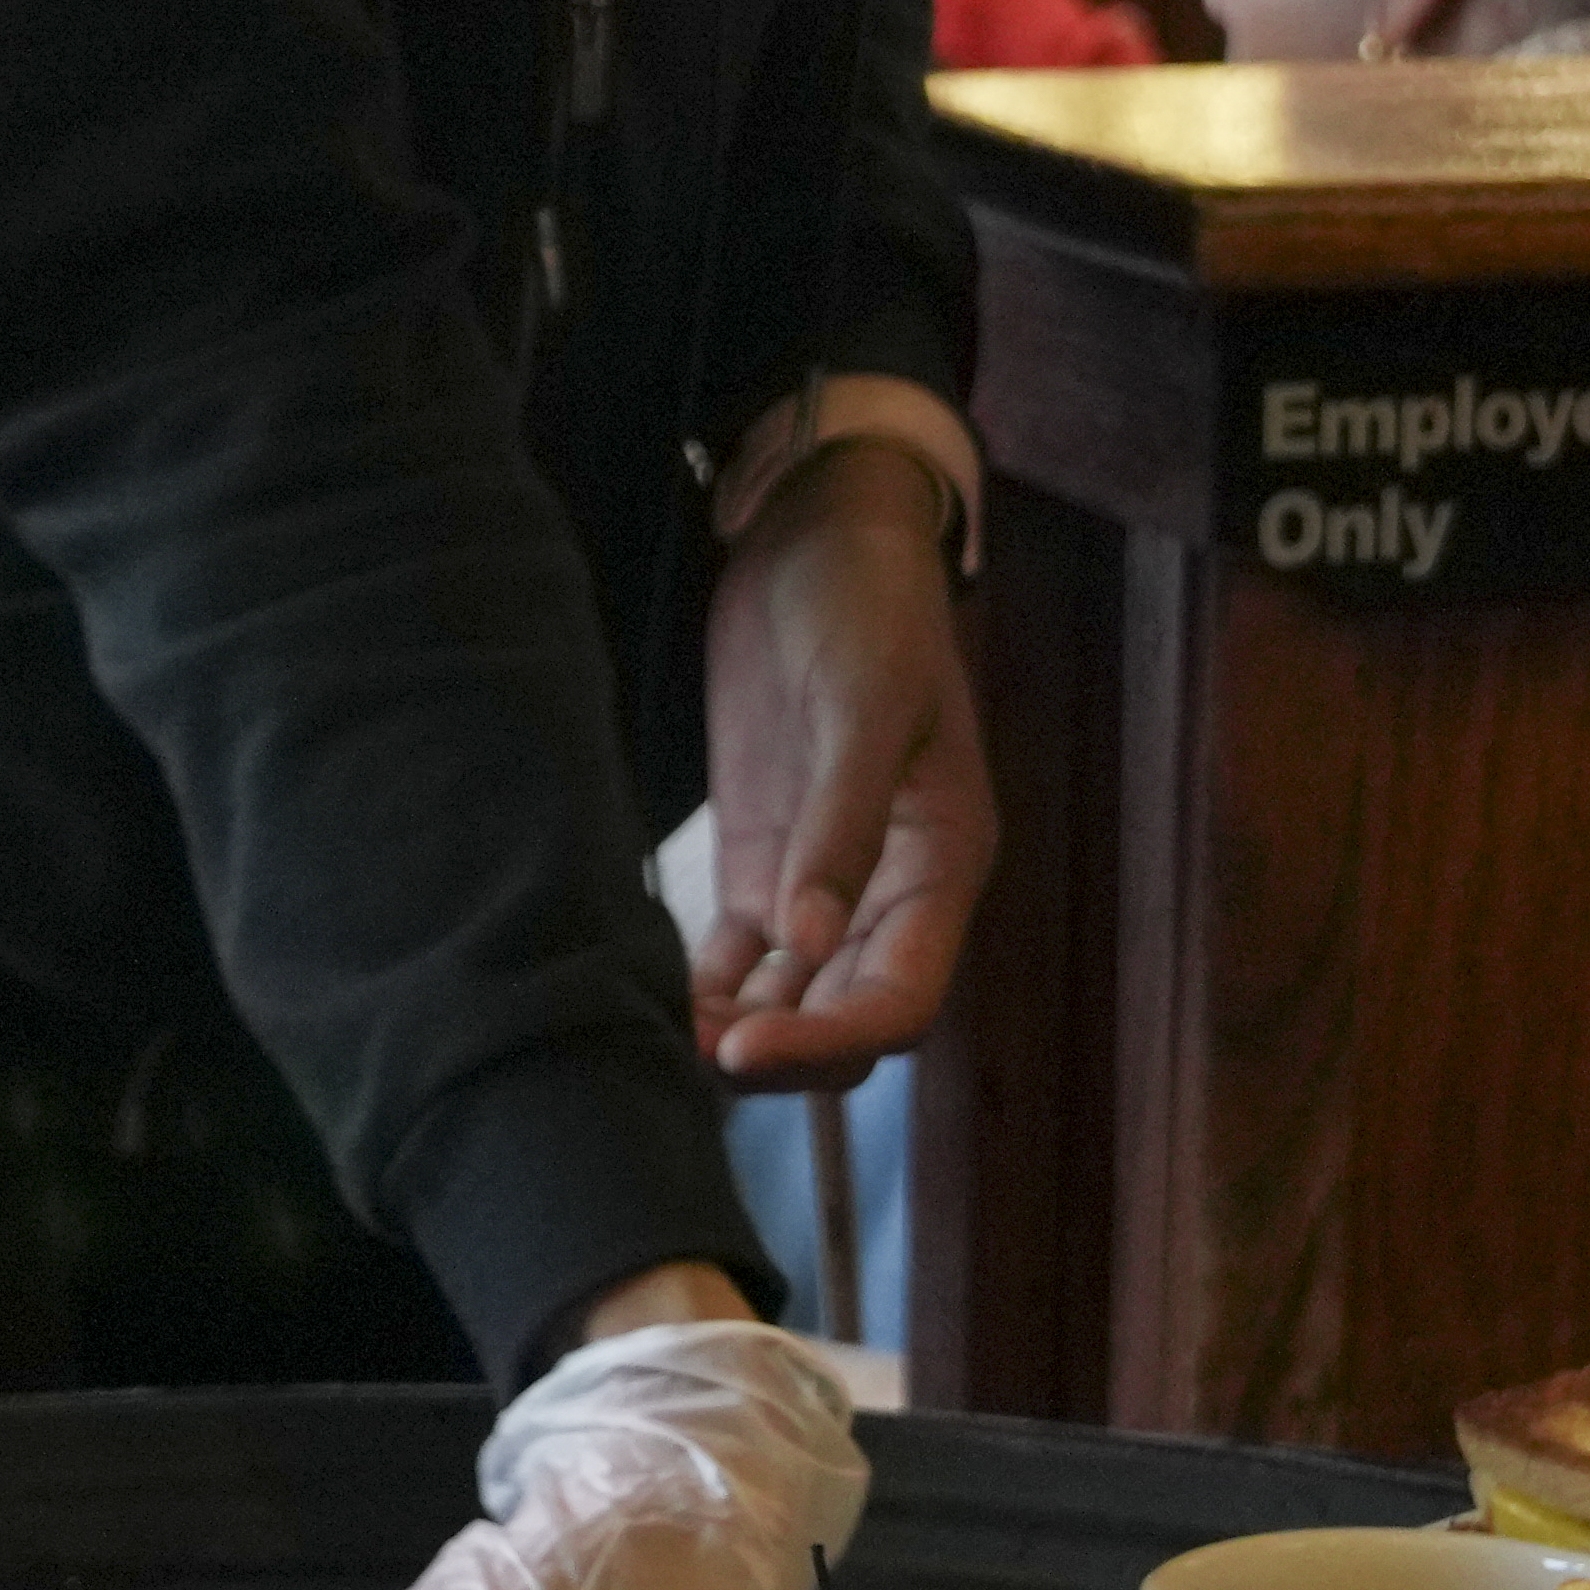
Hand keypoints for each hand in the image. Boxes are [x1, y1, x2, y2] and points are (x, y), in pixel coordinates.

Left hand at [696, 442, 985, 1086]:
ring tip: (649, 1040)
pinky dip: (704, 993)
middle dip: (777, 1054)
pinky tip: (646, 998)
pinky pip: (738, 963)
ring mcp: (822, 886)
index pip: (902, 1000)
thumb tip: (810, 943)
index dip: (831, 1040)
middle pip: (844, 1021)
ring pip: (788, 1004)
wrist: (823, 533)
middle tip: (686, 1056)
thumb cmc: (867, 602)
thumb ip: (842, 820)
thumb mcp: (864, 699)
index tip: (745, 1049)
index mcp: (942, 864)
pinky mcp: (762, 866)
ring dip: (732, 1034)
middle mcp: (890, 894)